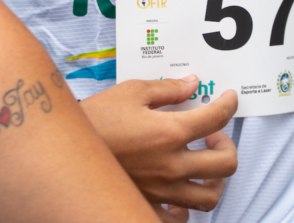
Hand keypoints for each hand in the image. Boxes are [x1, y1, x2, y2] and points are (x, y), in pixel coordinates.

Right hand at [80, 76, 238, 212]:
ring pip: (209, 197)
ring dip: (216, 180)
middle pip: (226, 164)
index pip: (217, 118)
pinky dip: (186, 207)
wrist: (65, 150)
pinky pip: (179, 218)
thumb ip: (167, 89)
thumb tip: (191, 85)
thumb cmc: (96, 119)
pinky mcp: (148, 203)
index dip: (229, 105)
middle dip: (228, 145)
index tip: (229, 100)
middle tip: (215, 136)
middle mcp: (171, 165)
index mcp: (170, 132)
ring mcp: (162, 190)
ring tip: (205, 166)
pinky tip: (180, 191)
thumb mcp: (132, 92)